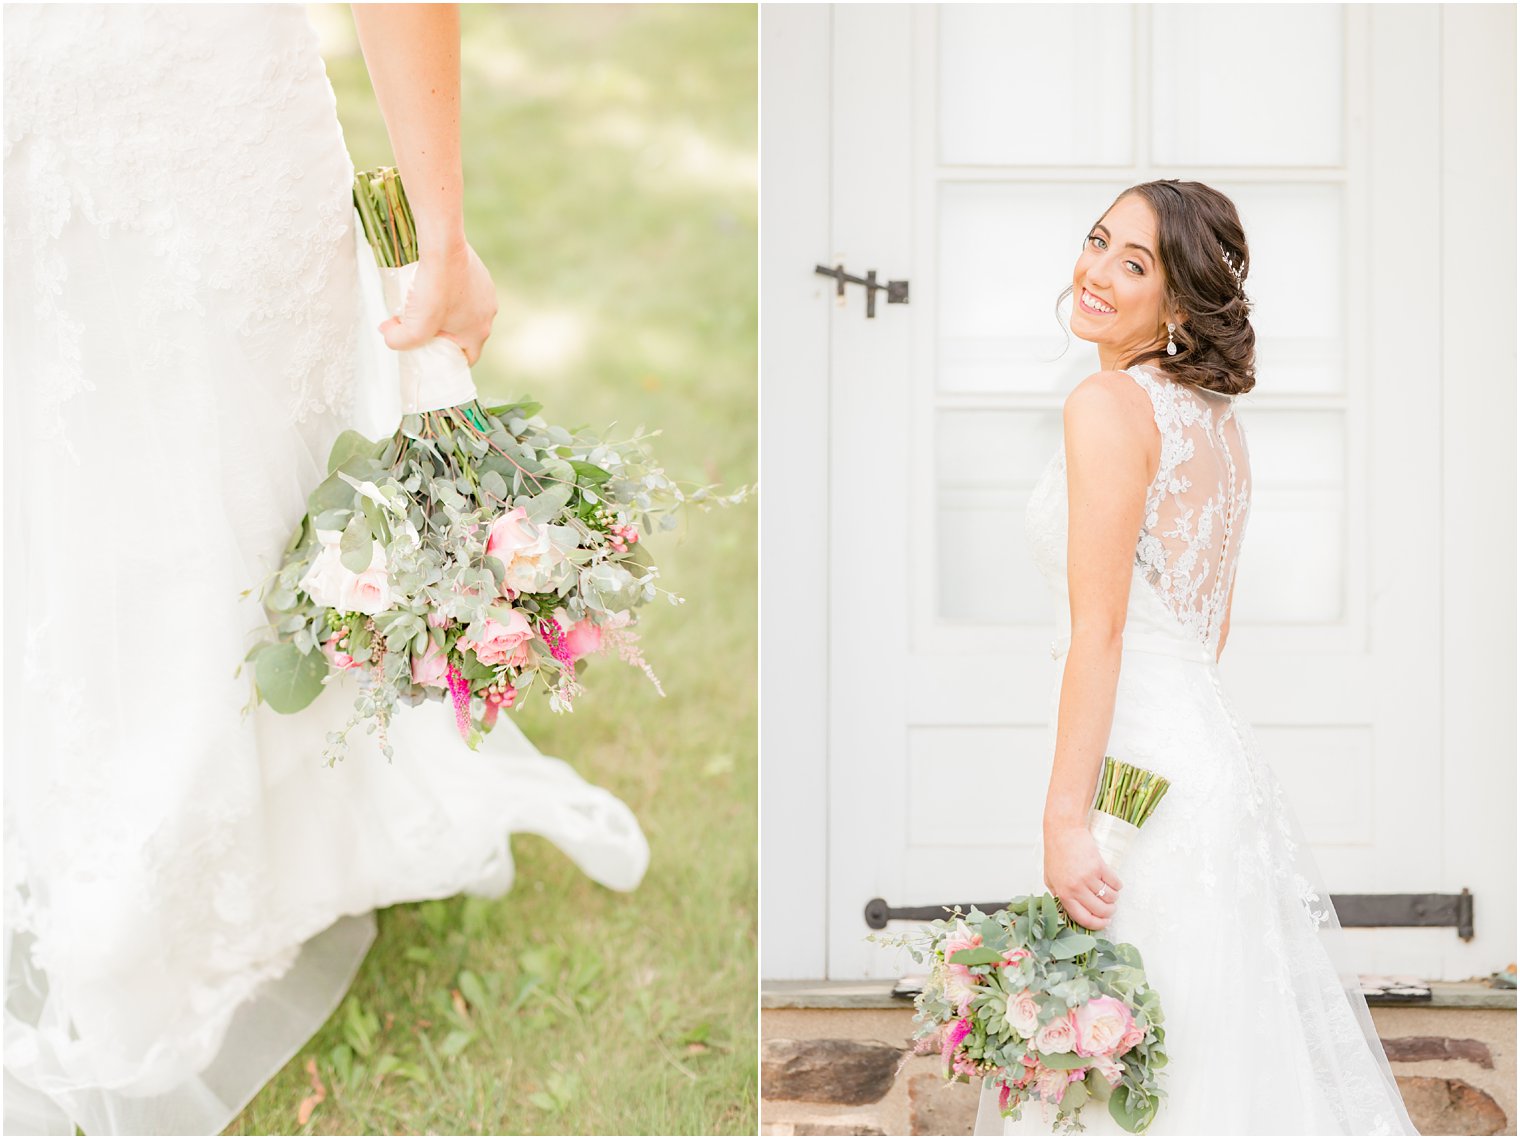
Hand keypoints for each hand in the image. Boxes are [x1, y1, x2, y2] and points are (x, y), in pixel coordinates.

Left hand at [379, 239, 496, 365]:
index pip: (468, 357)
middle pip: (464, 333)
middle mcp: (488, 314)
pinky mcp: (480, 274)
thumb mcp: (412, 328)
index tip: (430, 350)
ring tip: (424, 301)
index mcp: (479, 332)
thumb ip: (400, 341)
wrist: (443, 248)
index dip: (448, 359)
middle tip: (419, 323)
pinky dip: (450, 290)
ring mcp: (487, 292)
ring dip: (446, 310)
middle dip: (443, 332)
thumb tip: (391, 335)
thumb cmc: (434, 289)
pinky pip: (465, 290)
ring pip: (465, 310)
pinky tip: (433, 283)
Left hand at [1043, 822, 1122, 930]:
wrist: (1063, 831)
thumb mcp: (1050, 877)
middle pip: (1100, 910)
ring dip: (1114, 898)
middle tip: (1111, 908)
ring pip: (1110, 897)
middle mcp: (1076, 888)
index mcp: (1063, 893)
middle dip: (1109, 912)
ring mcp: (1088, 877)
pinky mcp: (1099, 866)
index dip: (1097, 924)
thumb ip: (1058, 893)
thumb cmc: (1056, 852)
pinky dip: (1118, 886)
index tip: (1104, 923)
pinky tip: (1115, 883)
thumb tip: (1069, 908)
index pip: (1083, 918)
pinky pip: (1115, 883)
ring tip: (1111, 893)